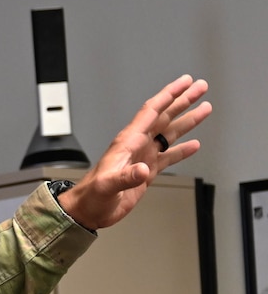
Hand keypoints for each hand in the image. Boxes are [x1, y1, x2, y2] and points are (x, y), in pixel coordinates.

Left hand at [58, 75, 209, 230]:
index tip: (185, 82)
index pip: (152, 111)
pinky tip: (194, 145)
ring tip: (205, 109)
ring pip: (169, 134)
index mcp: (127, 142)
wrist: (87, 211)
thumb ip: (126, 177)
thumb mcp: (107, 184)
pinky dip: (182, 150)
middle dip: (183, 101)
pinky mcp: (145, 172)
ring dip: (187, 122)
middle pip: (164, 117)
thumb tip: (143, 170)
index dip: (169, 95)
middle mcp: (136, 146)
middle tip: (201, 87)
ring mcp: (142, 158)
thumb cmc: (91, 196)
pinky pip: (168, 156)